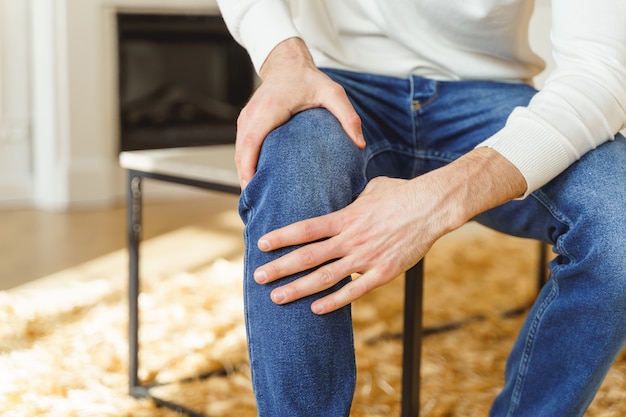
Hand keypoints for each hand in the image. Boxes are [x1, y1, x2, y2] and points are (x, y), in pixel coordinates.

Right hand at [235, 37, 364, 188]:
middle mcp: (252, 117)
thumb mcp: (333, 93)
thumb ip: (348, 117)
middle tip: (256, 206)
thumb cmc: (308, 79)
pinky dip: (246, 166)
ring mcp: (246, 120)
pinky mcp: (247, 124)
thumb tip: (360, 144)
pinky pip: (242, 149)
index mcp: (268, 111)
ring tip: (256, 200)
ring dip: (244, 176)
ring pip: (239, 154)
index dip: (248, 169)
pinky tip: (257, 183)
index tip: (253, 190)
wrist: (286, 62)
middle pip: (241, 155)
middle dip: (245, 181)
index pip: (251, 144)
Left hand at [254, 176, 446, 314]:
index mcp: (345, 217)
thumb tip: (340, 196)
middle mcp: (350, 239)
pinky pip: (354, 291)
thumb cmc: (400, 194)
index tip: (261, 243)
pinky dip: (334, 301)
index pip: (306, 229)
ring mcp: (366, 257)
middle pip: (308, 256)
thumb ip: (350, 199)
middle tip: (257, 276)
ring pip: (325, 277)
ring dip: (298, 288)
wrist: (431, 206)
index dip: (282, 237)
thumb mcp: (369, 189)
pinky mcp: (383, 272)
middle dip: (280, 267)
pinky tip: (315, 309)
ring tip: (276, 297)